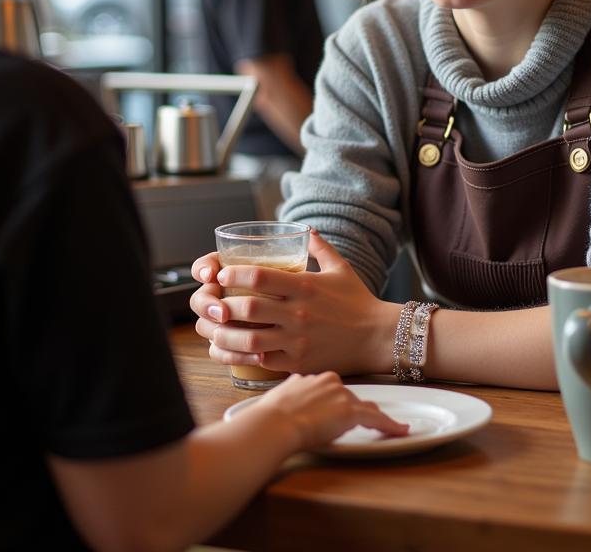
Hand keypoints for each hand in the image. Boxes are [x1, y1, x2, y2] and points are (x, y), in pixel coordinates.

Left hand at [192, 232, 398, 376]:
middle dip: (223, 305)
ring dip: (225, 334)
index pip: (260, 276)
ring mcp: (297, 339)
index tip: (222, 274)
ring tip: (213, 329)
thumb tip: (305, 230)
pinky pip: (261, 360)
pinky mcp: (298, 361)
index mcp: (305, 286)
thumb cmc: (359, 301)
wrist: (378, 336)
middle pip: (248, 307)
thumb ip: (320, 247)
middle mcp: (298, 313)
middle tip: (212, 303)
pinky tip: (228, 350)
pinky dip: (240, 355)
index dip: (234, 273)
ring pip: (249, 338)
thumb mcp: (341, 268)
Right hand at [244, 371, 408, 450]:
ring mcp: (341, 394)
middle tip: (361, 423)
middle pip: (349, 396)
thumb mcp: (280, 395)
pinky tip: (400, 430)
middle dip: (354, 409)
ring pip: (363, 406)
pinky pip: (376, 417)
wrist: (274, 423)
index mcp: (313, 376)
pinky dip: (390, 424)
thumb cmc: (270, 415)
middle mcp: (329, 380)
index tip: (339, 409)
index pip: (332, 389)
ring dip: (373, 417)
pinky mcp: (350, 411)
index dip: (337, 401)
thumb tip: (291, 389)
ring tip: (388, 426)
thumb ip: (291, 390)